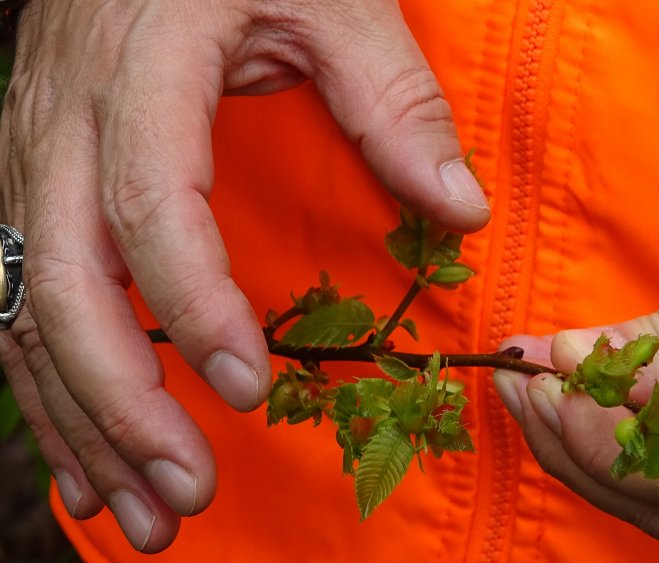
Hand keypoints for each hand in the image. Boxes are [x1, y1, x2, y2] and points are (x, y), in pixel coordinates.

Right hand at [0, 0, 488, 552]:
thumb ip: (394, 100)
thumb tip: (461, 208)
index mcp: (144, 72)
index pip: (150, 205)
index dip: (191, 302)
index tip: (247, 383)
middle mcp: (66, 126)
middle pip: (60, 280)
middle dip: (119, 402)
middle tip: (185, 490)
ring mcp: (33, 159)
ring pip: (26, 311)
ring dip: (82, 424)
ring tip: (142, 516)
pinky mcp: (31, 186)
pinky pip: (19, 303)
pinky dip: (51, 393)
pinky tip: (89, 465)